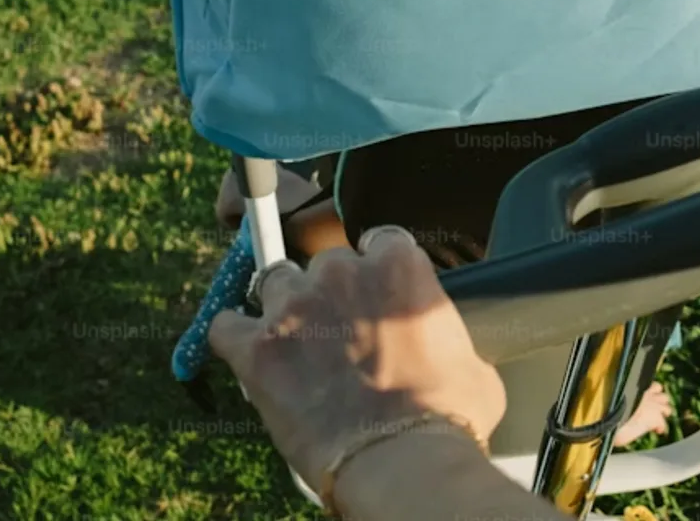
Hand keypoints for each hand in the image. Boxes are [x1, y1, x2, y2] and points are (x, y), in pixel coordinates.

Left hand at [207, 227, 506, 490]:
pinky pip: (226, 325)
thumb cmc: (447, 414)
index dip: (377, 268)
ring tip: (296, 341)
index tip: (377, 292)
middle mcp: (341, 272)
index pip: (380, 240)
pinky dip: (236, 335)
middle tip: (342, 330)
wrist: (401, 459)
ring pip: (276, 283)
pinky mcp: (256, 348)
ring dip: (285, 307)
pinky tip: (247, 350)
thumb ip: (447, 335)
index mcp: (397, 265)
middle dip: (332, 291)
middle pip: (326, 262)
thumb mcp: (472, 362)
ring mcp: (293, 306)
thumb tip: (446, 351)